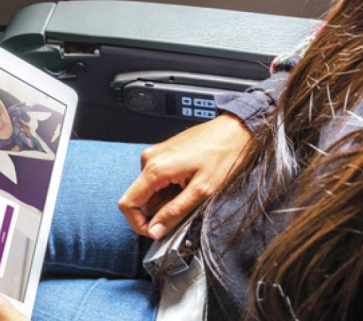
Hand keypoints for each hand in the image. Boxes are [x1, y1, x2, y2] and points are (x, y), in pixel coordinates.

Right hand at [118, 113, 250, 239]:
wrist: (234, 131)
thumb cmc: (223, 155)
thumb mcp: (201, 191)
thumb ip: (175, 212)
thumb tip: (155, 231)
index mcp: (155, 169)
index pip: (128, 204)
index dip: (139, 224)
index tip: (156, 232)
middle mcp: (149, 160)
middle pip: (140, 199)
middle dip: (159, 212)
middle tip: (185, 210)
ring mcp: (155, 155)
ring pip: (150, 191)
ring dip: (167, 200)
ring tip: (191, 193)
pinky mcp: (163, 154)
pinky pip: (157, 180)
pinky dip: (170, 189)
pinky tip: (189, 184)